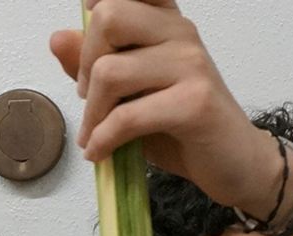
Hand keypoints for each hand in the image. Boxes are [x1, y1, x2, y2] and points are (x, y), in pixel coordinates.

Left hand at [50, 0, 279, 214]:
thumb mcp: (130, 94)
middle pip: (108, 18)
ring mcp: (191, 64)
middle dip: (85, 65)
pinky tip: (100, 152)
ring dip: (92, 114)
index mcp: (166, 20)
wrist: (235, 164)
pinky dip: (104, 139)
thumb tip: (57, 37)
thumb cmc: (182, 127)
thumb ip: (94, 65)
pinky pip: (128, 116)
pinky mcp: (194, 103)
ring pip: (110, 72)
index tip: (89, 49)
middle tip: (89, 99)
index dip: (95, 6)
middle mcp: (181, 31)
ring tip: (95, 136)